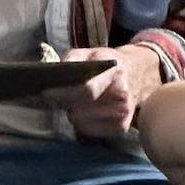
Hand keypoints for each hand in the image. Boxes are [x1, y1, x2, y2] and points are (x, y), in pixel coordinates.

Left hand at [49, 44, 164, 137]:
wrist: (138, 74)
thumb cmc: (108, 64)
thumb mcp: (92, 53)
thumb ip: (72, 59)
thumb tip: (53, 73)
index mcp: (115, 72)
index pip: (87, 90)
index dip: (64, 93)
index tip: (45, 93)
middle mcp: (122, 95)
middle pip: (81, 110)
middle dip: (64, 104)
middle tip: (55, 97)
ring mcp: (123, 114)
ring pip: (82, 123)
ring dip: (72, 114)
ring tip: (72, 102)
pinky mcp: (121, 128)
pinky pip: (89, 131)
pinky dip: (81, 123)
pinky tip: (83, 112)